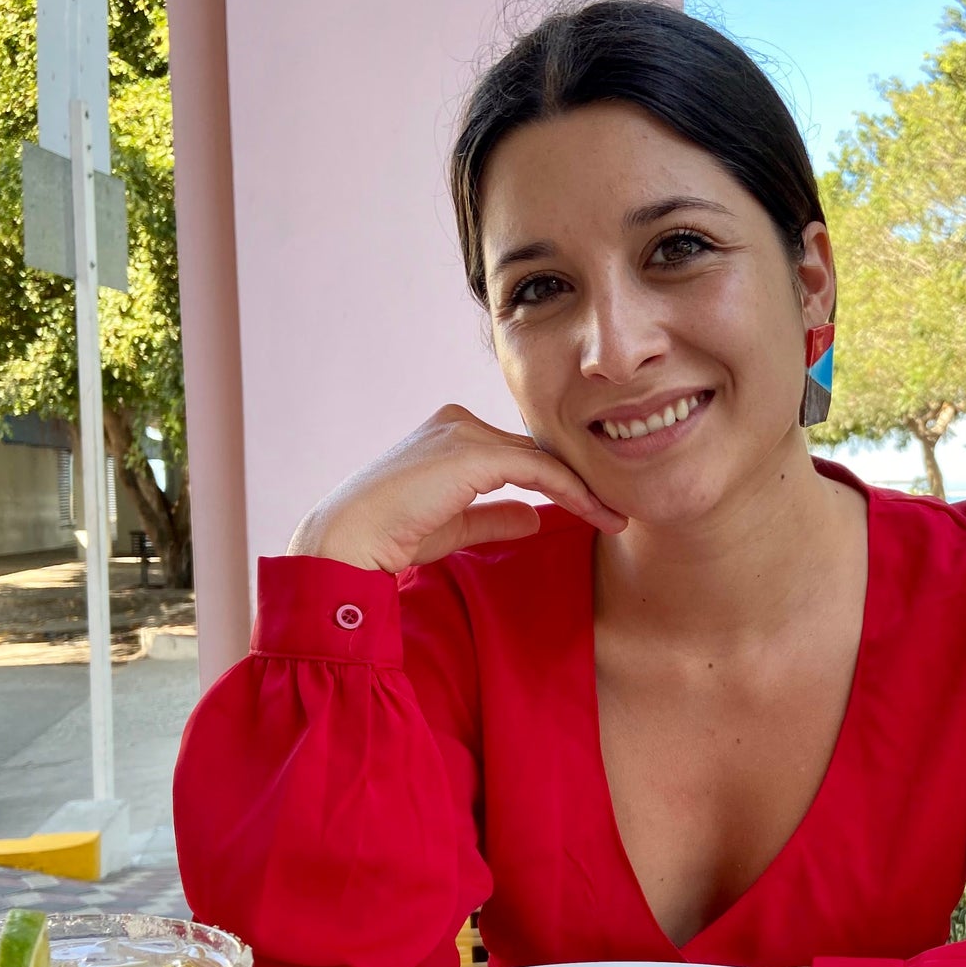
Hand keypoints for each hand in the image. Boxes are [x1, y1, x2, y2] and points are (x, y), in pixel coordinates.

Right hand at [288, 405, 627, 571]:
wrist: (347, 542)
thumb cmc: (388, 540)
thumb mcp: (452, 527)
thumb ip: (491, 516)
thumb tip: (534, 517)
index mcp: (450, 437)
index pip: (519, 454)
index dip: (559, 480)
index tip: (595, 509)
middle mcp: (458, 424)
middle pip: (535, 450)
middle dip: (580, 480)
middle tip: (619, 511)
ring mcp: (465, 434)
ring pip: (542, 457)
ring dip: (584, 487)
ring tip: (617, 516)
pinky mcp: (473, 452)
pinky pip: (538, 469)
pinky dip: (571, 490)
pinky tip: (595, 512)